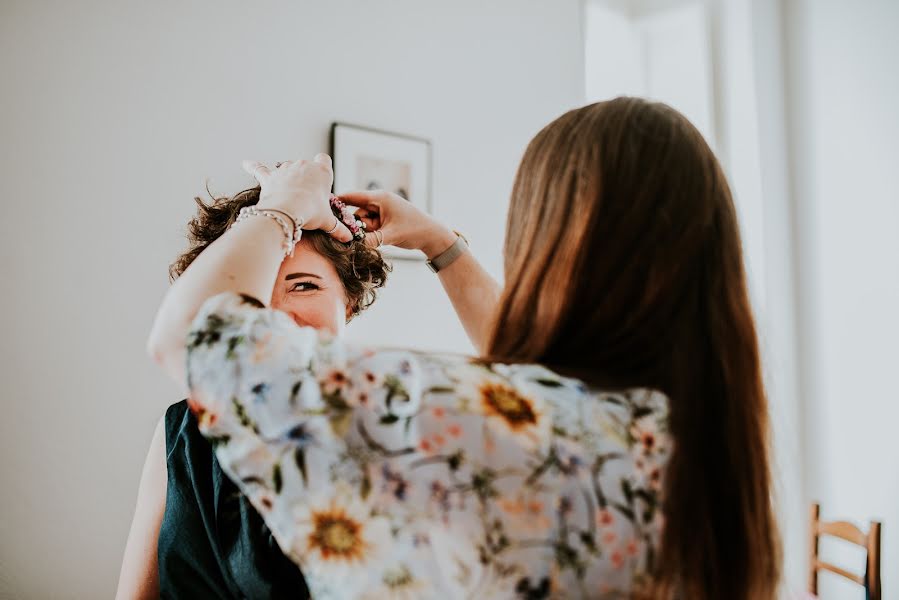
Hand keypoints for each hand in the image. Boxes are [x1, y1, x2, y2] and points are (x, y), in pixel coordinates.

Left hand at [241, 154, 352, 242]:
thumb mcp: (327, 222)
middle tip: (306, 198)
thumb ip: (338, 228)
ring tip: (287, 195)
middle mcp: (304, 165)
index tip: (321, 181)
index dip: (322, 169)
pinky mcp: (270, 177)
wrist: (287, 211)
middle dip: (305, 179)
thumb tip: (348, 238)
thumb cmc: (310, 212)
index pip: (324, 160)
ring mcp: (285, 169)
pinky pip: (260, 169)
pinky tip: (246, 164)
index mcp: (322, 171)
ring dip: (287, 179)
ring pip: (286, 168)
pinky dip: (253, 167)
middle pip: (305, 166)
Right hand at [339, 190, 456, 258]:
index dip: (338, 201)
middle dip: (352, 225)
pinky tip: (370, 242)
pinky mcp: (384, 222)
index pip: (353, 196)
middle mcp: (379, 203)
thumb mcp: (390, 235)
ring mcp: (381, 213)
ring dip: (362, 232)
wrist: (432, 236)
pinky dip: (368, 235)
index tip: (322, 206)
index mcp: (380, 198)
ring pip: (362, 222)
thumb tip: (352, 246)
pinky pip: (370, 228)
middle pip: (356, 212)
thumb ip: (370, 240)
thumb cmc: (414, 230)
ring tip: (367, 242)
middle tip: (348, 237)